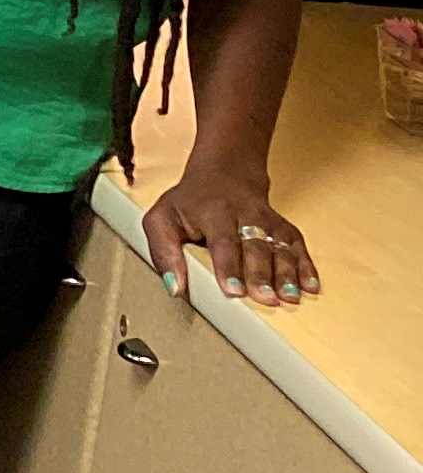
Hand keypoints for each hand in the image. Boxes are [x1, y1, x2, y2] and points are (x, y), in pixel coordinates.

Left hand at [142, 164, 318, 306]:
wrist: (224, 173)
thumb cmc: (189, 202)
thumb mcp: (162, 219)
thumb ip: (163, 253)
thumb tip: (174, 287)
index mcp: (214, 212)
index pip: (223, 242)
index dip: (229, 267)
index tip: (233, 291)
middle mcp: (245, 214)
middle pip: (256, 247)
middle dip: (262, 275)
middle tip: (266, 299)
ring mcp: (268, 220)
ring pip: (280, 246)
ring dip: (287, 273)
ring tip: (291, 297)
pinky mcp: (283, 226)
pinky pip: (297, 245)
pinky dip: (306, 266)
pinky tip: (311, 286)